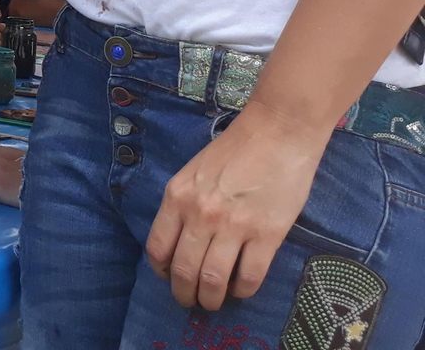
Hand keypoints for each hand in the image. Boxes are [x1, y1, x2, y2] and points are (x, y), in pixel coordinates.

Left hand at [145, 104, 325, 310]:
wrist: (276, 132)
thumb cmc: (235, 149)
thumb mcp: (194, 172)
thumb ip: (184, 203)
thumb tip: (180, 239)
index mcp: (177, 196)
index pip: (158, 247)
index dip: (161, 271)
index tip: (168, 278)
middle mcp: (200, 214)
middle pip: (184, 270)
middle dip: (184, 293)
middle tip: (190, 301)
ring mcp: (233, 226)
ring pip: (213, 280)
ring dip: (211, 299)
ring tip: (213, 302)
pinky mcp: (267, 235)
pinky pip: (249, 277)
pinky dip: (242, 291)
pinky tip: (241, 290)